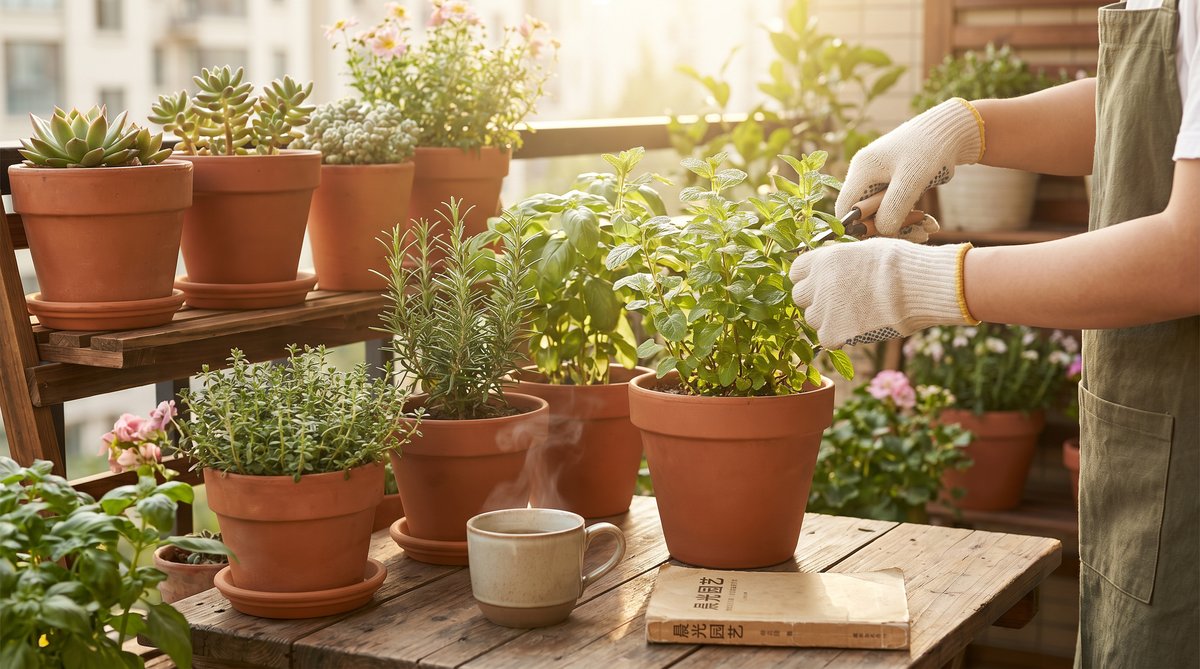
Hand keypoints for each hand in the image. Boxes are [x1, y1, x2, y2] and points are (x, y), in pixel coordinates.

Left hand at [789, 238, 978, 348]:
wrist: (916, 285)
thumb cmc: (900, 264)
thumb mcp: (866, 250)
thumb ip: (842, 260)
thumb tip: (835, 268)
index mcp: (823, 259)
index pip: (797, 271)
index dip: (809, 278)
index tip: (821, 283)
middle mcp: (817, 283)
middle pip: (800, 296)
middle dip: (816, 299)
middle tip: (839, 302)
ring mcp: (823, 309)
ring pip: (813, 319)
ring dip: (828, 319)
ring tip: (855, 315)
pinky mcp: (833, 332)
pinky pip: (826, 339)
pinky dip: (839, 338)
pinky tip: (857, 330)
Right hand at [836, 98, 983, 237]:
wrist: (951, 130)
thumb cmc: (930, 149)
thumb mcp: (912, 180)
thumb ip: (893, 207)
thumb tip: (880, 231)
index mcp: (862, 170)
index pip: (845, 207)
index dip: (856, 227)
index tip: (880, 238)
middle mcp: (866, 175)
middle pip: (864, 213)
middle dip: (887, 228)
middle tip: (916, 234)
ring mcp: (879, 179)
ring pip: (882, 212)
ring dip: (903, 224)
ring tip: (928, 229)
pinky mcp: (893, 183)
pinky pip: (895, 207)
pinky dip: (910, 216)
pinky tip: (929, 223)